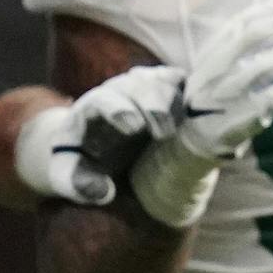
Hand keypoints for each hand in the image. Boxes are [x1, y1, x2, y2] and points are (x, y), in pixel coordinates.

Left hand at [13, 66, 184, 205]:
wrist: (99, 143)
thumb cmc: (86, 159)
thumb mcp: (70, 174)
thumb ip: (77, 183)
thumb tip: (103, 192)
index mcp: (94, 106)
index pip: (105, 99)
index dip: (119, 110)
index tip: (134, 128)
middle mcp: (121, 88)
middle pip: (140, 85)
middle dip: (154, 105)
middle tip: (165, 133)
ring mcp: (147, 85)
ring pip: (165, 80)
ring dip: (177, 100)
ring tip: (184, 126)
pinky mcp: (168, 88)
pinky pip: (184, 82)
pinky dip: (194, 92)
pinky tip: (202, 113)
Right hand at [170, 0, 272, 161]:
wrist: (193, 137)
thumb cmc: (216, 91)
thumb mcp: (219, 60)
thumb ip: (242, 30)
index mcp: (212, 53)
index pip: (240, 22)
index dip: (269, 10)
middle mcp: (217, 70)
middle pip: (252, 37)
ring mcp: (231, 93)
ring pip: (269, 65)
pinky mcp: (247, 116)